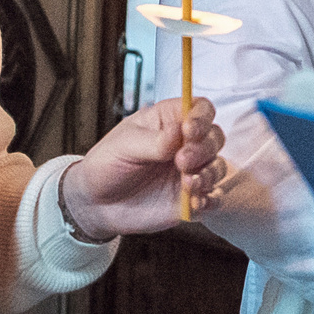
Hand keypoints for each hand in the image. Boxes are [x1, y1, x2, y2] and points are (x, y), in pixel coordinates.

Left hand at [59, 97, 228, 239]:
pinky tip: (196, 203)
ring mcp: (190, 171)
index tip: (190, 130)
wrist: (96, 203)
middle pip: (215, 137)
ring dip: (208, 174)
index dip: (202, 118)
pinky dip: (210, 200)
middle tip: (181, 161)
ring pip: (217, 166)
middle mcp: (185, 144)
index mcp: (169, 122)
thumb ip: (155, 140)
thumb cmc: (108, 164)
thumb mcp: (124, 146)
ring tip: (188, 184)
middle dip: (204, 148)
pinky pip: (213, 198)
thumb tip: (181, 132)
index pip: (200, 109)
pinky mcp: (190, 198)